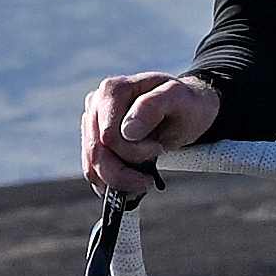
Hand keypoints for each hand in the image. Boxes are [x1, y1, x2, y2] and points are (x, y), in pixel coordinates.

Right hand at [82, 72, 217, 198]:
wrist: (184, 110)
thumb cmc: (183, 104)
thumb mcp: (178, 99)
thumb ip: (152, 107)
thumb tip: (127, 131)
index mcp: (112, 90)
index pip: (108, 136)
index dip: (134, 152)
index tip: (159, 149)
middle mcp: (95, 105)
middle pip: (97, 153)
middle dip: (126, 171)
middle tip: (150, 174)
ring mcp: (92, 125)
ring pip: (92, 167)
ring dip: (119, 181)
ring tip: (143, 179)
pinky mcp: (93, 143)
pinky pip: (93, 173)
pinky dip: (112, 184)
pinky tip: (131, 183)